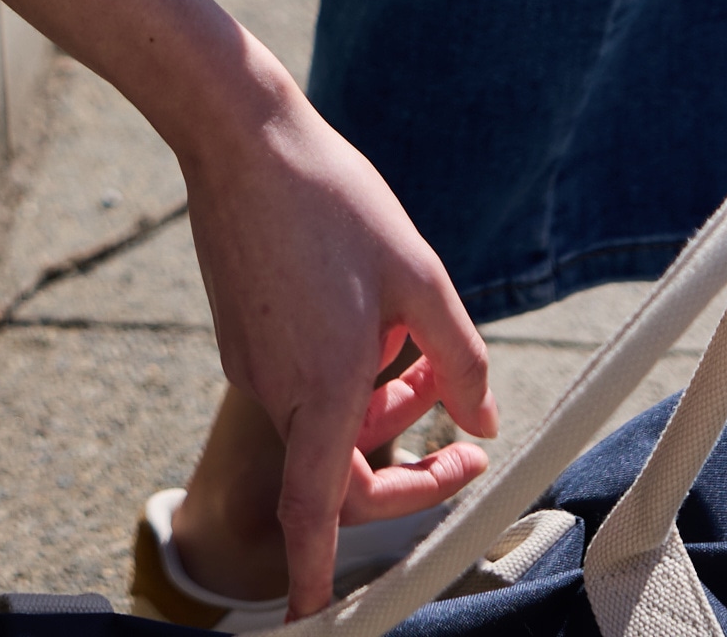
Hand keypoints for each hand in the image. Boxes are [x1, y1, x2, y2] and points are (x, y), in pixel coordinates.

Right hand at [178, 51, 495, 616]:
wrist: (241, 138)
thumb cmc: (329, 200)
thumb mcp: (416, 275)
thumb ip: (458, 358)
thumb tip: (485, 418)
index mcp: (320, 386)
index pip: (314, 513)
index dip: (316, 577)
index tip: (316, 621)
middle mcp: (278, 385)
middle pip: (337, 467)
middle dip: (403, 460)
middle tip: (461, 435)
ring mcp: (251, 359)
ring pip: (324, 413)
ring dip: (380, 399)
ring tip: (417, 344)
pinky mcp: (241, 330)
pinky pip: (300, 376)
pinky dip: (344, 366)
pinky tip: (368, 308)